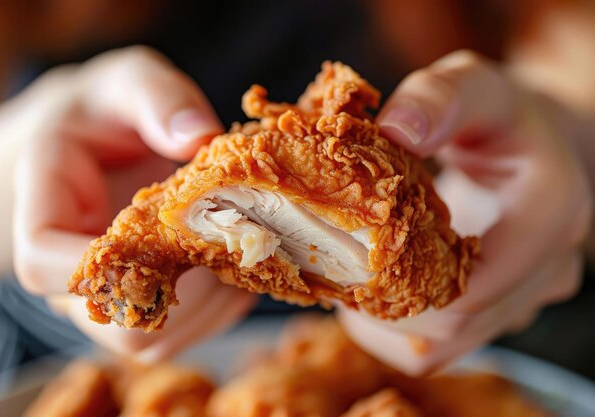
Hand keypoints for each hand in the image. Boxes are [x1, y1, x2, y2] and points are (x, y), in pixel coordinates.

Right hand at [12, 46, 255, 360]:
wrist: (107, 140)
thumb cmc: (110, 111)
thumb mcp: (127, 81)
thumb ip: (157, 98)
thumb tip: (198, 137)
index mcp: (46, 211)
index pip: (44, 266)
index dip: (108, 266)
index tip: (176, 236)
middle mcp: (72, 270)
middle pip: (117, 322)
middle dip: (191, 290)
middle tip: (233, 238)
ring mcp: (111, 294)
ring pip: (155, 342)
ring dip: (214, 303)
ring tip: (240, 247)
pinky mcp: (146, 304)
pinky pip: (183, 334)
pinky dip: (224, 307)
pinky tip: (237, 260)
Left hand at [338, 50, 592, 374]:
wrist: (542, 143)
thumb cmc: (505, 113)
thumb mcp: (473, 85)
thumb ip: (439, 98)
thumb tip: (395, 131)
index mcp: (548, 215)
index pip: (469, 291)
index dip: (398, 292)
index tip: (342, 264)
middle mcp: (547, 268)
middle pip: (453, 328)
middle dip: (383, 310)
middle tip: (332, 273)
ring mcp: (527, 294)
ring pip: (448, 344)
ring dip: (390, 326)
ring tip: (350, 284)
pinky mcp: (505, 304)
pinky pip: (450, 341)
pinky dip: (406, 328)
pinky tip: (378, 291)